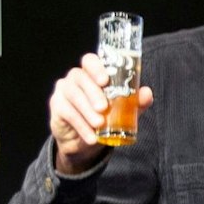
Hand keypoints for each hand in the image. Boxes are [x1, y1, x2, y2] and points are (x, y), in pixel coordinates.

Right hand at [48, 53, 152, 174]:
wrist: (86, 142)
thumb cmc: (105, 117)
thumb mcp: (123, 110)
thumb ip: (135, 101)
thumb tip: (146, 93)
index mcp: (92, 73)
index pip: (90, 61)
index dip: (96, 67)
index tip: (105, 80)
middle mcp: (75, 78)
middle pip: (80, 77)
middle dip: (93, 92)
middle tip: (104, 108)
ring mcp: (64, 91)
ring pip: (73, 95)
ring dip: (87, 110)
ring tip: (99, 124)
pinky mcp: (57, 107)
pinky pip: (67, 113)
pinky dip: (81, 126)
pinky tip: (91, 136)